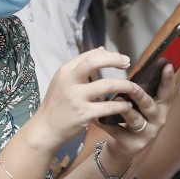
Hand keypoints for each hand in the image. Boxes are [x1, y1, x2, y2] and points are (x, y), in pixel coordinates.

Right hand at [30, 48, 168, 154]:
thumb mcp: (63, 81)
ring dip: (124, 85)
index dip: (110, 55)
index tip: (123, 60)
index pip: (90, 55)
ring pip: (107, 85)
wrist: (45, 129)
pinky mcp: (84, 114)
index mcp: (65, 71)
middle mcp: (69, 81)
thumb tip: (102, 49)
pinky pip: (109, 107)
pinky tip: (127, 106)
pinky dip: (122, 106)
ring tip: (133, 88)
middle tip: (128, 64)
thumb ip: (82, 66)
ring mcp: (76, 98)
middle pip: (94, 62)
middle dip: (115, 60)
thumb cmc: (57, 104)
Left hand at [97, 61, 175, 161]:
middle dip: (140, 95)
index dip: (168, 79)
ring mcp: (146, 134)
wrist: (122, 146)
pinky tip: (95, 117)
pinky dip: (105, 123)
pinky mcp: (132, 145)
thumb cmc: (130, 119)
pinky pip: (117, 131)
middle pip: (149, 105)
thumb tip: (126, 63)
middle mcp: (158, 120)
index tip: (167, 65)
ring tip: (113, 100)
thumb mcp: (139, 104)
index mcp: (161, 107)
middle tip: (131, 86)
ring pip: (134, 119)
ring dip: (123, 109)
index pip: (168, 92)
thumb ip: (138, 89)